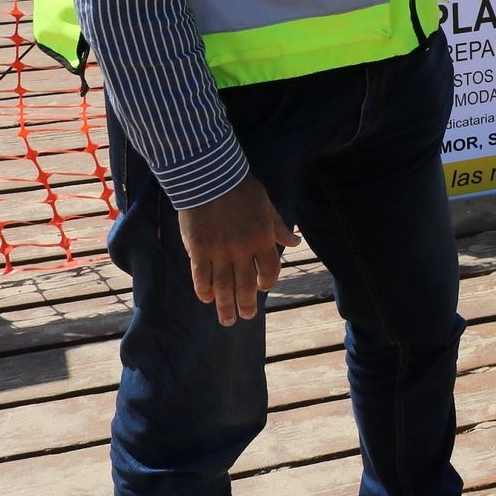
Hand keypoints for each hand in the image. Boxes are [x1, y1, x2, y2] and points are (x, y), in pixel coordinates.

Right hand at [178, 173, 298, 324]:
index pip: (269, 270)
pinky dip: (204, 289)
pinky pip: (201, 276)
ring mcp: (219, 251)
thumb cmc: (241, 188)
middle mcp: (242, 249)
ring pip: (223, 286)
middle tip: (245, 317)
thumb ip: (278, 226)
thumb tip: (296, 242)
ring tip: (227, 320)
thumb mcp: (265, 204)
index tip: (261, 289)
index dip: (267, 283)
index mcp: (262, 237)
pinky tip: (206, 298)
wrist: (210, 175)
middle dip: (246, 304)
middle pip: (245, 284)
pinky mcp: (199, 249)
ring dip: (225, 305)